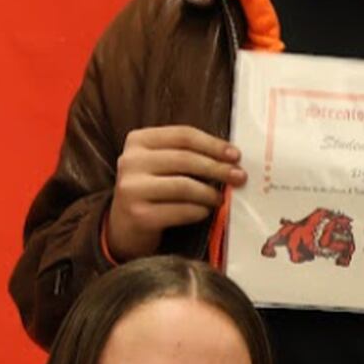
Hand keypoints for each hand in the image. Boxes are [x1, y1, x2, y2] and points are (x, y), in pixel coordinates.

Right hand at [107, 126, 245, 259]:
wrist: (124, 228)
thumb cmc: (152, 192)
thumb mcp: (160, 165)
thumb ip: (186, 155)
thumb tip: (230, 159)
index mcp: (138, 141)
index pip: (183, 135)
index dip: (213, 144)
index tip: (236, 155)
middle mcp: (130, 161)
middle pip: (185, 159)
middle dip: (217, 168)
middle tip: (239, 177)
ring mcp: (132, 189)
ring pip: (184, 186)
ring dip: (210, 193)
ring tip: (221, 199)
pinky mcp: (139, 215)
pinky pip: (180, 211)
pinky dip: (198, 211)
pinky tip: (205, 212)